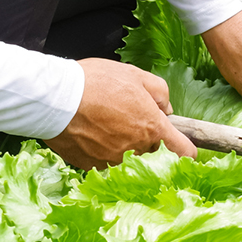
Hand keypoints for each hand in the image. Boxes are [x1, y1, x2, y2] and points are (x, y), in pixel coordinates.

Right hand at [44, 59, 196, 168]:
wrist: (56, 99)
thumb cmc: (95, 82)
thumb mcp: (134, 74)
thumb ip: (159, 91)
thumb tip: (166, 108)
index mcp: (152, 127)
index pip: (184, 151)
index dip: (186, 148)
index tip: (181, 144)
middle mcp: (137, 149)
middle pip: (152, 151)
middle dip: (146, 137)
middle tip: (127, 117)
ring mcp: (114, 161)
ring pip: (128, 157)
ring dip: (123, 144)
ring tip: (104, 122)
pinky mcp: (93, 166)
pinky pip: (105, 161)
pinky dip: (101, 150)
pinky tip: (90, 132)